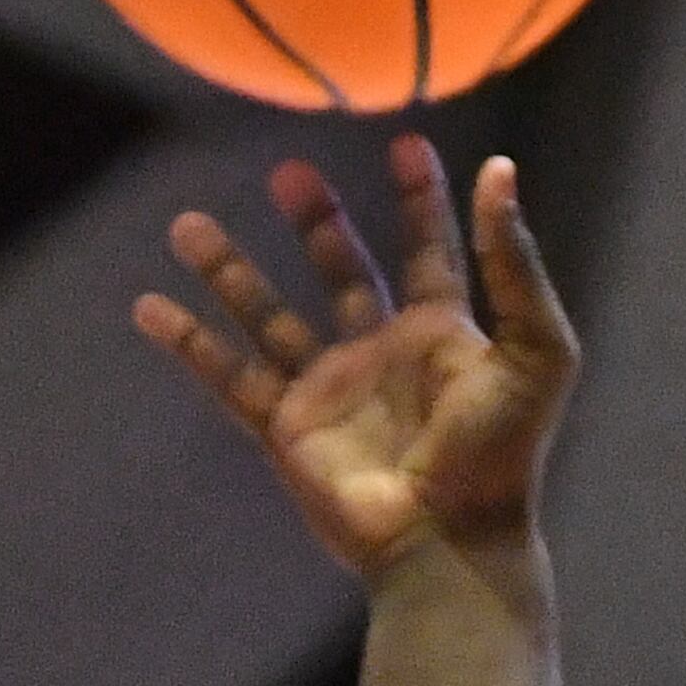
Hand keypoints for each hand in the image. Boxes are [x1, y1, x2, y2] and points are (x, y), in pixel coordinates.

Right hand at [136, 139, 577, 582]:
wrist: (450, 543)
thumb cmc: (503, 455)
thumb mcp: (536, 348)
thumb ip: (515, 262)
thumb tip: (502, 170)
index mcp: (440, 335)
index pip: (428, 251)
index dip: (420, 199)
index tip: (407, 143)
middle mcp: (379, 355)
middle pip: (339, 269)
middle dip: (316, 219)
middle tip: (290, 171)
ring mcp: (328, 392)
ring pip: (268, 315)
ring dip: (229, 270)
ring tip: (188, 225)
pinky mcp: (287, 430)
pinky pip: (229, 378)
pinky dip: (188, 344)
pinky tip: (148, 308)